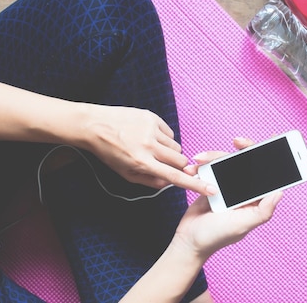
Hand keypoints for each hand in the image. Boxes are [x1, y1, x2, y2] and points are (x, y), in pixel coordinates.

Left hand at [81, 104, 216, 195]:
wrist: (94, 125)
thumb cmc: (108, 152)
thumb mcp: (125, 174)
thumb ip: (150, 181)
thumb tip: (170, 183)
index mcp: (142, 163)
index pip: (175, 177)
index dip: (196, 184)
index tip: (212, 189)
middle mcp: (149, 146)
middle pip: (181, 160)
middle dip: (179, 166)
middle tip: (165, 164)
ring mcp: (151, 130)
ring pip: (176, 147)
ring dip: (169, 151)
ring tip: (151, 149)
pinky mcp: (152, 117)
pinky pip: (169, 133)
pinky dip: (164, 138)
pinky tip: (149, 137)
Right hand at [173, 137, 282, 258]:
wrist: (188, 241)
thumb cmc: (216, 237)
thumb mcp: (243, 225)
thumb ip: (263, 210)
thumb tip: (280, 192)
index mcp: (255, 200)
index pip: (266, 175)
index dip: (271, 157)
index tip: (273, 140)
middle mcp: (243, 191)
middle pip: (247, 162)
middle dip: (243, 149)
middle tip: (237, 141)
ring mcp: (227, 186)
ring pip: (226, 162)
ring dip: (214, 157)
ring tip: (201, 160)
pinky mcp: (211, 184)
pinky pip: (210, 168)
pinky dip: (201, 166)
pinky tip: (194, 167)